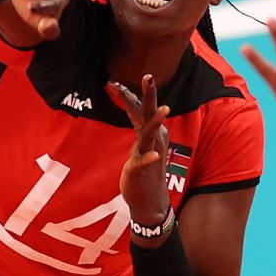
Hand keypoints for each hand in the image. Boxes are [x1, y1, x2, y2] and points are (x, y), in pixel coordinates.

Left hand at [109, 75, 171, 234]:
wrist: (150, 199)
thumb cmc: (144, 168)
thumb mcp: (140, 142)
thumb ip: (140, 124)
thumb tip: (134, 105)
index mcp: (149, 130)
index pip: (138, 107)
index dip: (126, 94)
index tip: (111, 81)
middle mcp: (153, 138)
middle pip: (149, 112)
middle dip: (150, 94)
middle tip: (148, 76)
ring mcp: (150, 152)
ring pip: (153, 134)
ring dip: (157, 122)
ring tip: (164, 110)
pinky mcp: (144, 168)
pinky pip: (148, 162)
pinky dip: (150, 159)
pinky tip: (154, 156)